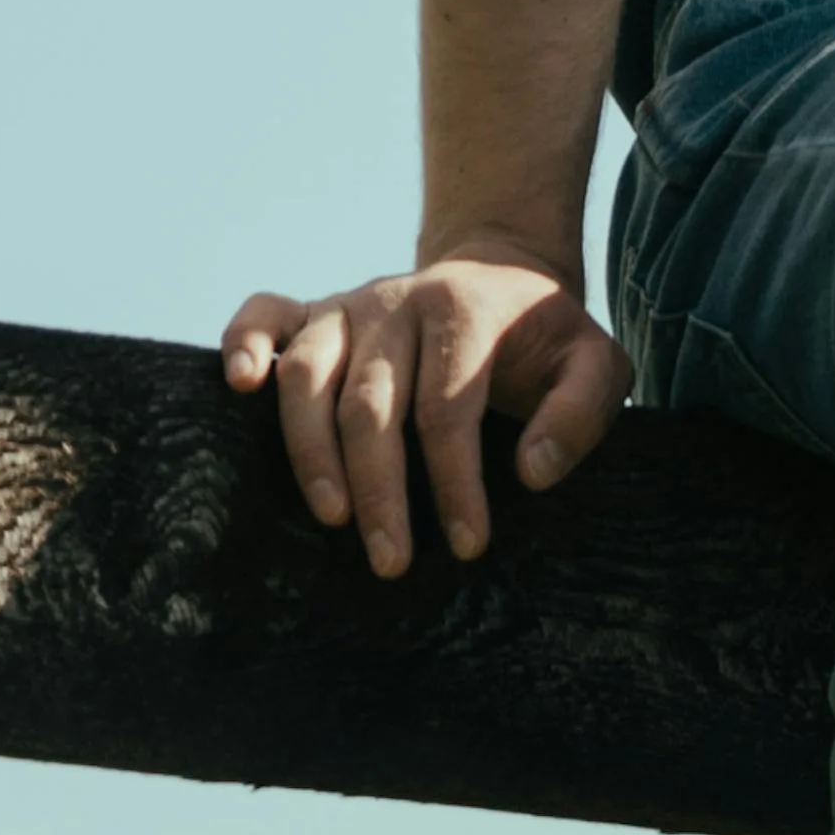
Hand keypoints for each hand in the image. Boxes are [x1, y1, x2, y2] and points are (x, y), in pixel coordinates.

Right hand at [218, 254, 629, 576]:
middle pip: (371, 406)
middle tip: (391, 560)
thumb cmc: (545, 338)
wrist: (502, 273)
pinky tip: (238, 387)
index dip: (455, 483)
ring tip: (331, 517)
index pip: (447, 410)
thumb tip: (531, 473)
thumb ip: (580, 414)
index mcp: (461, 314)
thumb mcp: (596, 366)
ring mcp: (348, 306)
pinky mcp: (316, 310)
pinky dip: (243, 340)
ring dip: (311, 449)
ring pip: (308, 375)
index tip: (469, 544)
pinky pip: (265, 313)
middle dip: (379, 490)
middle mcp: (394, 304)